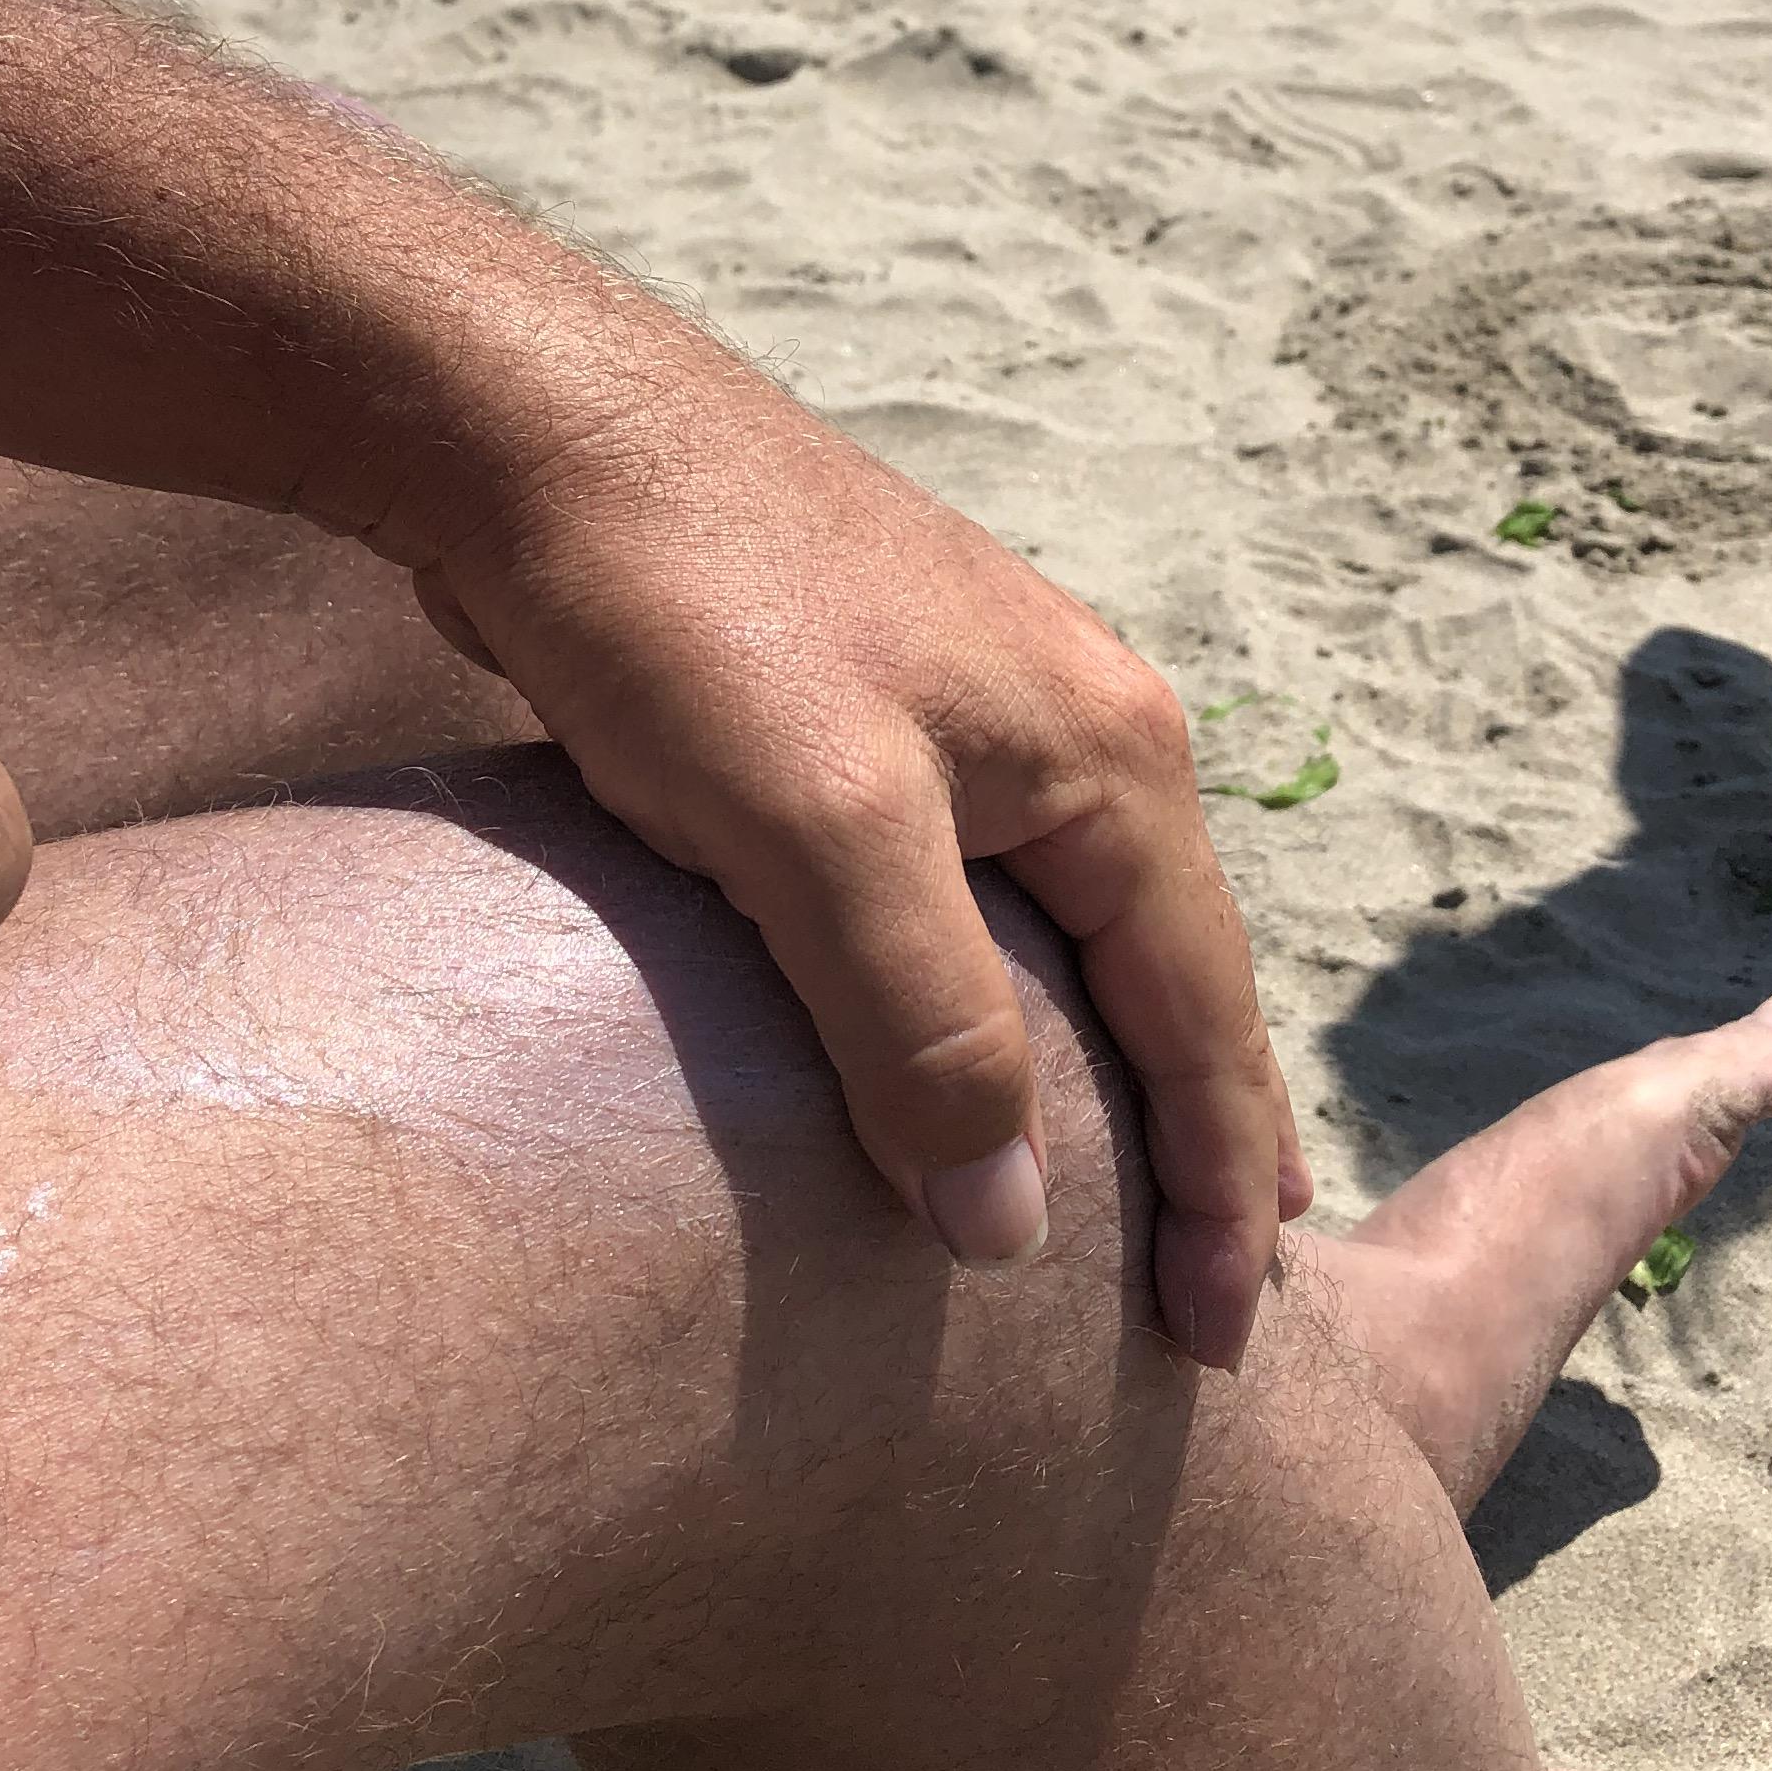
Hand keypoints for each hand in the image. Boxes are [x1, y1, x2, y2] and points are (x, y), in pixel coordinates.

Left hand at [408, 326, 1304, 1363]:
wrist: (541, 431)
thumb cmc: (687, 615)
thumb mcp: (820, 831)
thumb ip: (926, 1029)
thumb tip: (1015, 1227)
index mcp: (1108, 755)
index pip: (1205, 1016)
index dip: (1225, 1186)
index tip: (1229, 1338)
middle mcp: (1077, 719)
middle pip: (1173, 970)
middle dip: (1207, 1135)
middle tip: (1230, 1288)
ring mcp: (978, 705)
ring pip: (1077, 928)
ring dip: (1111, 1064)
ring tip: (1131, 1186)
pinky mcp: (870, 706)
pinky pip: (981, 892)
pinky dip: (1009, 995)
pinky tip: (975, 1041)